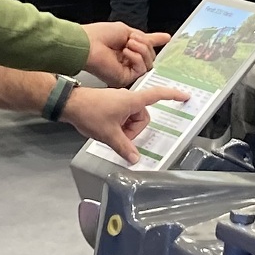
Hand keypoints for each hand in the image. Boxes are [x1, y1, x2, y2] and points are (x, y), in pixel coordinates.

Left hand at [60, 83, 188, 162]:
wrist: (70, 104)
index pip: (157, 95)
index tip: (185, 96)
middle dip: (134, 130)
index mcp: (132, 100)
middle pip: (143, 117)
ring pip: (132, 119)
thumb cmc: (90, 113)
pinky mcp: (111, 104)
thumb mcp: (109, 134)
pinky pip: (123, 117)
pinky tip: (107, 130)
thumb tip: (135, 159)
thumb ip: (124, 148)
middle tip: (120, 137)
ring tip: (110, 133)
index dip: (173, 95)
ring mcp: (119, 101)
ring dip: (125, 129)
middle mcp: (128, 98)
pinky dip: (119, 126)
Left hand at [81, 20, 167, 86]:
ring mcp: (126, 70)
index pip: (145, 48)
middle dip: (145, 44)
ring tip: (128, 44)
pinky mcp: (124, 78)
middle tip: (132, 39)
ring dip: (141, 50)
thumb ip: (146, 38)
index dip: (155, 42)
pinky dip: (136, 58)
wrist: (87, 44)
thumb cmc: (99, 35)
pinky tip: (126, 52)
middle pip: (150, 56)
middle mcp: (127, 60)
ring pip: (148, 63)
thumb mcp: (127, 31)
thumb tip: (164, 37)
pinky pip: (141, 69)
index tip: (167, 38)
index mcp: (126, 48)